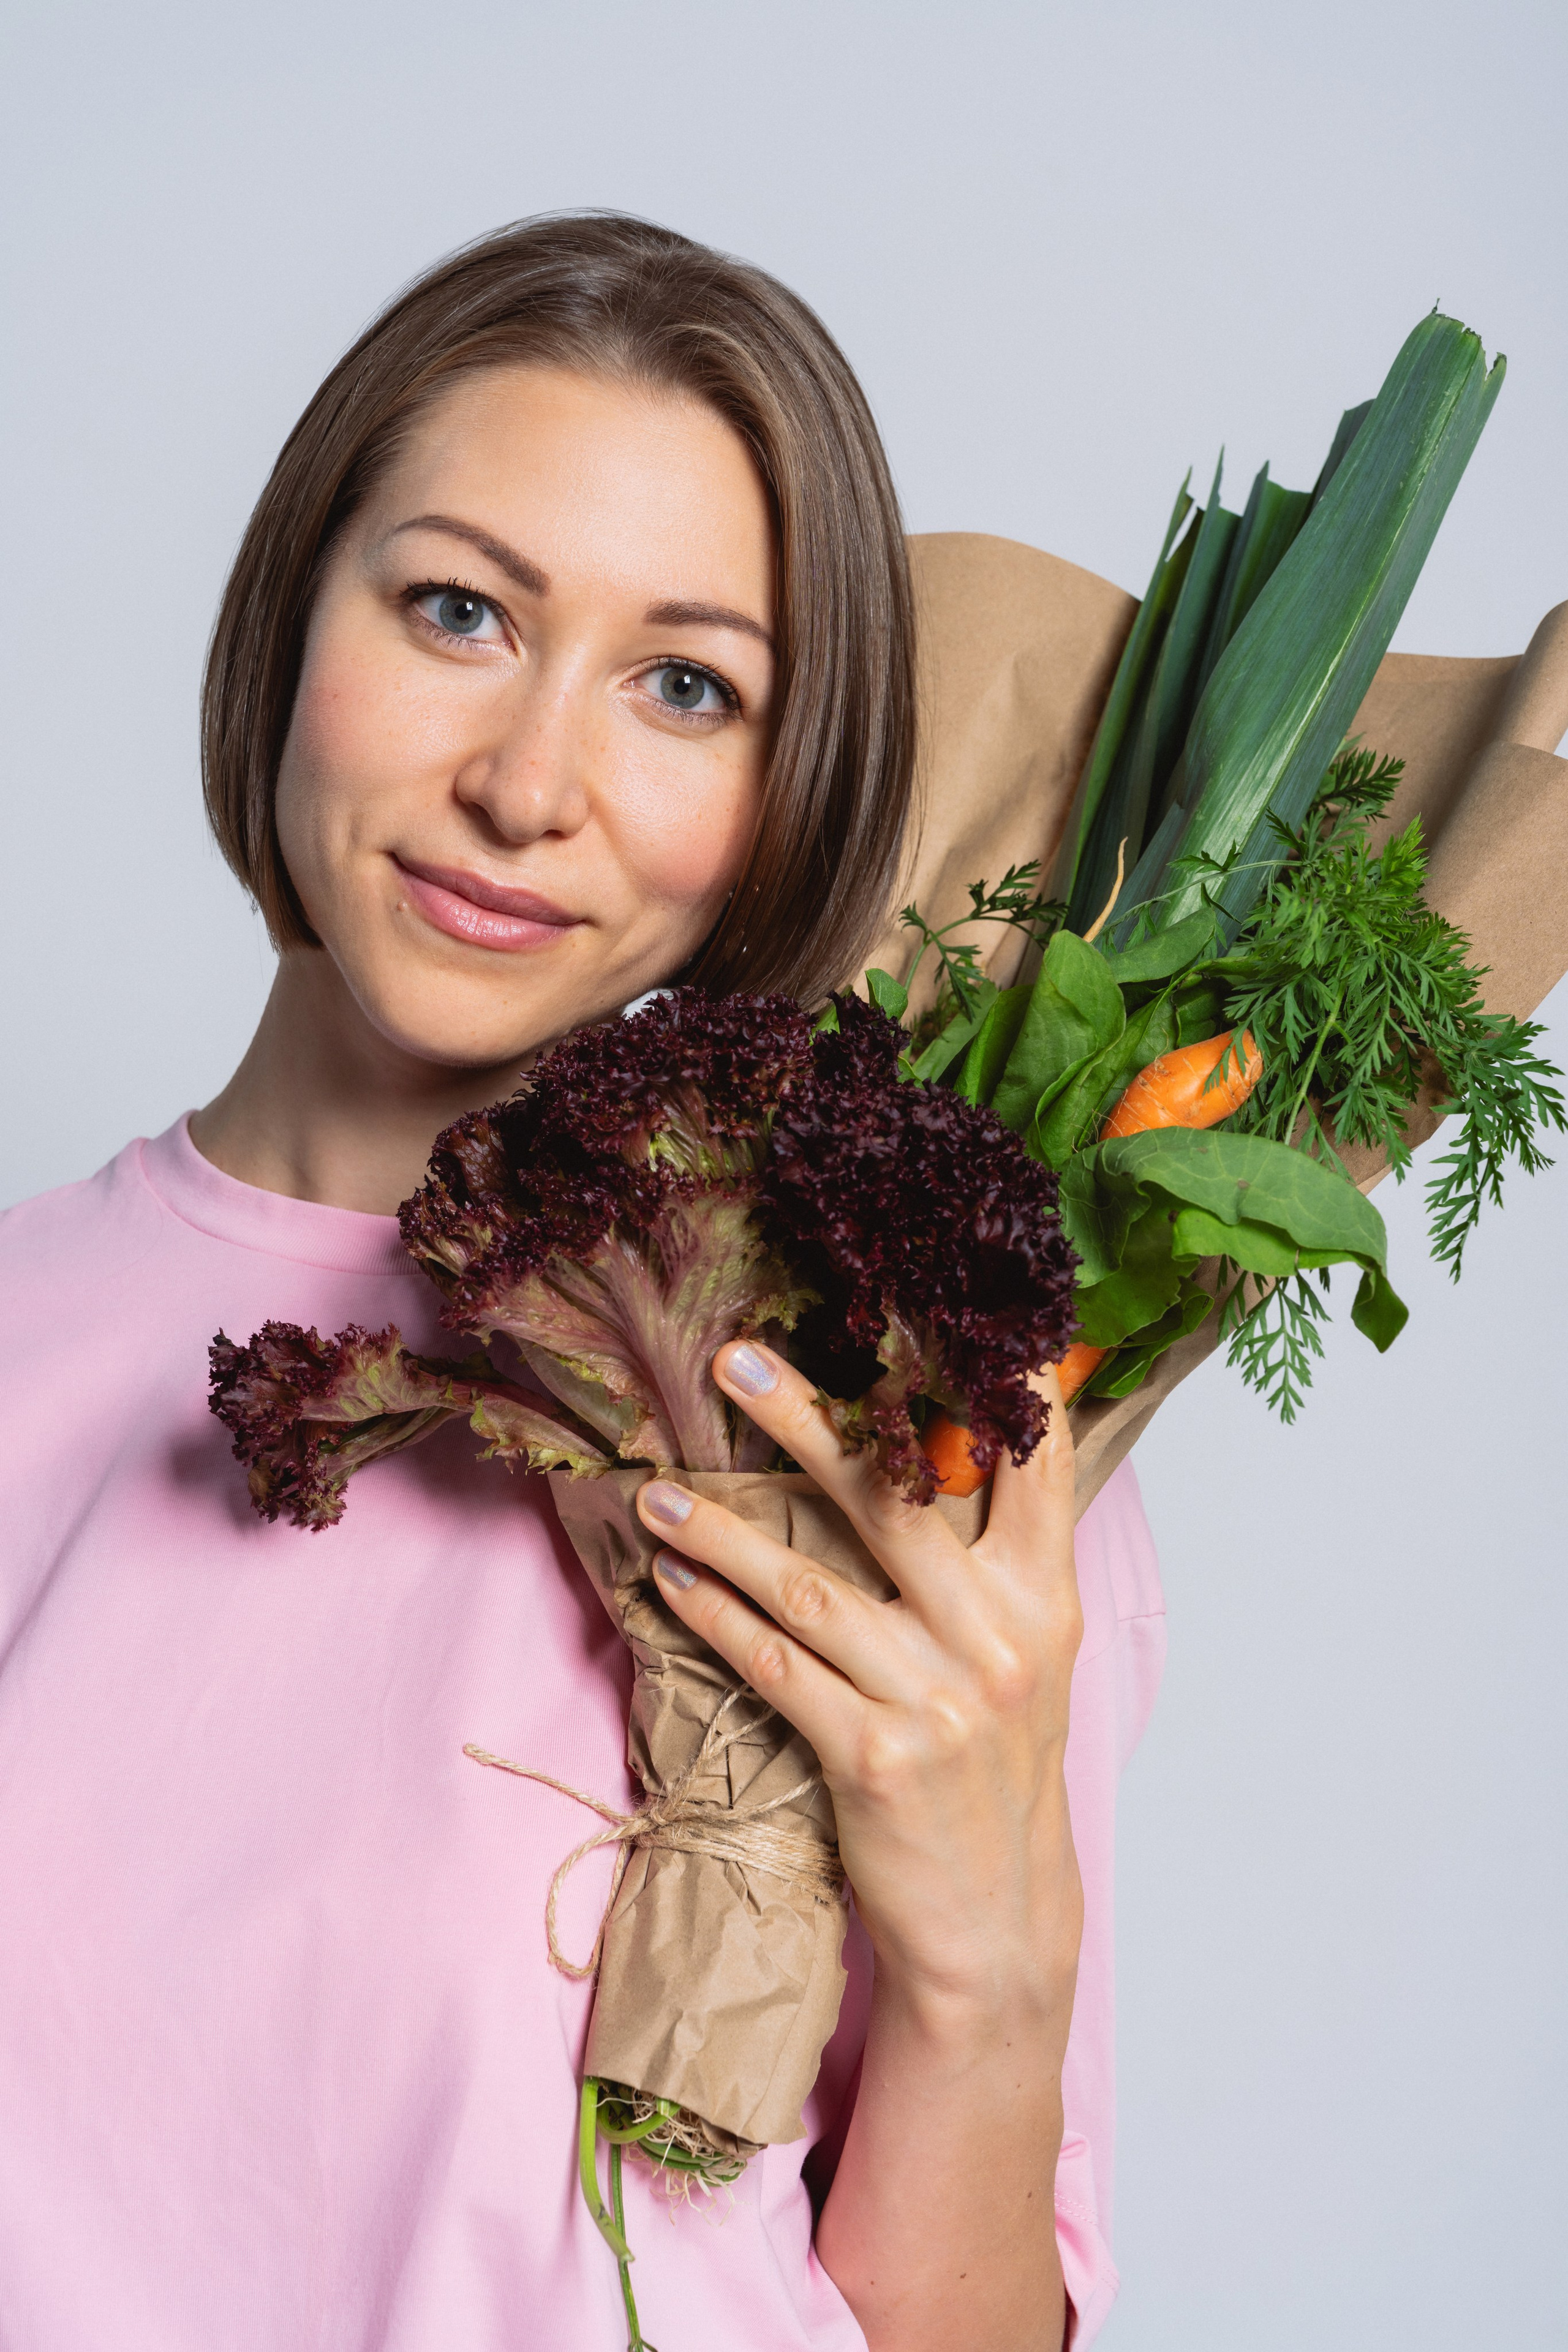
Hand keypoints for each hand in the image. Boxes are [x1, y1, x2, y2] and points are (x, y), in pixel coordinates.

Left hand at [634, 1342, 1083, 2017]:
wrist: (995, 1920)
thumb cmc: (999, 1768)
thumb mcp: (1030, 1653)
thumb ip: (998, 1555)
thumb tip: (944, 1447)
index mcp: (1048, 1597)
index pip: (1034, 1459)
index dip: (991, 1374)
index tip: (919, 1302)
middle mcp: (999, 1635)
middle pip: (894, 1496)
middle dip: (806, 1419)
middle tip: (731, 1358)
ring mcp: (936, 1697)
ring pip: (809, 1583)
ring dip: (721, 1528)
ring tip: (656, 1490)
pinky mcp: (871, 1758)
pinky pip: (775, 1666)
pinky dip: (715, 1617)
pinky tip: (672, 1579)